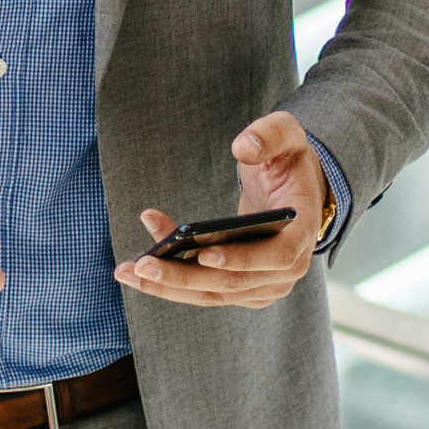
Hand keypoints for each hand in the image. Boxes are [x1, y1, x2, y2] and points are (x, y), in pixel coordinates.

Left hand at [120, 112, 328, 312]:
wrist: (292, 193)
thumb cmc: (287, 162)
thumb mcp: (287, 135)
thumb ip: (269, 135)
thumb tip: (243, 147)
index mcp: (302, 235)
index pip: (277, 256)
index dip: (241, 258)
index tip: (202, 253)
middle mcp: (286, 271)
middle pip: (232, 283)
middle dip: (184, 276)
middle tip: (142, 265)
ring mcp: (263, 286)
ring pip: (212, 294)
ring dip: (168, 286)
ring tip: (126, 271)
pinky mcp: (242, 291)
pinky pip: (204, 291)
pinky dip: (172, 283)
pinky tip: (139, 268)